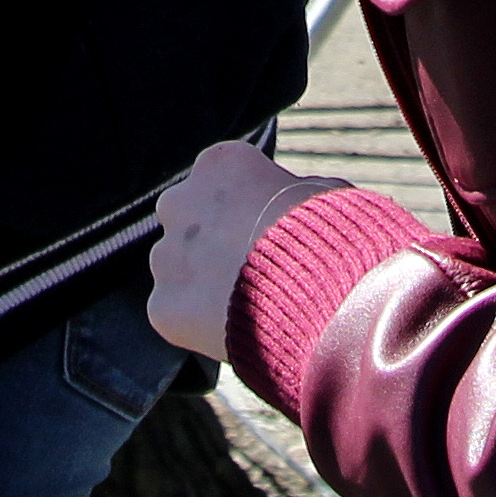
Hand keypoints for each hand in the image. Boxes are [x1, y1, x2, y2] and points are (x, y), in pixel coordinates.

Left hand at [147, 141, 346, 359]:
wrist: (320, 297)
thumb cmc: (332, 240)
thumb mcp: (324, 194)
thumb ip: (296, 189)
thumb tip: (300, 194)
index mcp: (220, 163)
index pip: (222, 185)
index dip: (247, 214)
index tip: (270, 238)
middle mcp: (181, 200)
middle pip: (189, 222)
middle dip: (211, 244)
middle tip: (252, 276)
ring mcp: (167, 255)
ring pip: (176, 268)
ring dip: (201, 285)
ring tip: (250, 308)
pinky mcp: (163, 305)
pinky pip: (174, 315)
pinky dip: (197, 327)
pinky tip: (234, 333)